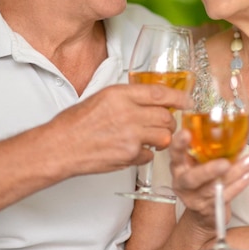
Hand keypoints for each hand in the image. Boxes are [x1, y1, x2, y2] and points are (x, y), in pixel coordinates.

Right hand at [43, 83, 191, 177]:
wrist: (60, 147)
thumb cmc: (76, 123)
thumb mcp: (102, 97)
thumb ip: (127, 98)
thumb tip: (150, 99)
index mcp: (120, 95)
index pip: (160, 92)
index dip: (178, 96)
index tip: (188, 100)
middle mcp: (127, 113)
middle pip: (166, 116)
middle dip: (170, 121)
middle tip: (165, 124)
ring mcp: (129, 136)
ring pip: (163, 137)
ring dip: (161, 138)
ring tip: (150, 138)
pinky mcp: (128, 156)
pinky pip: (149, 155)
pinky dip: (145, 154)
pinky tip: (133, 150)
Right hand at [170, 129, 248, 229]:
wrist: (202, 214)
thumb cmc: (202, 180)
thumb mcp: (199, 162)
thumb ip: (207, 148)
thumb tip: (220, 130)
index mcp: (178, 167)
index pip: (174, 153)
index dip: (178, 144)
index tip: (186, 133)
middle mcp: (183, 183)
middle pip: (192, 178)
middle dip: (208, 170)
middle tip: (224, 163)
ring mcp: (195, 198)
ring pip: (213, 187)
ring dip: (233, 174)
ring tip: (248, 162)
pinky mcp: (210, 209)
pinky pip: (225, 196)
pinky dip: (238, 185)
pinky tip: (247, 175)